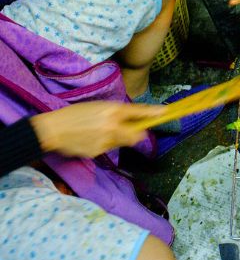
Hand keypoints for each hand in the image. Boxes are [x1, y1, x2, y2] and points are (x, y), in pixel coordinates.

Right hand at [30, 102, 166, 158]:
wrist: (54, 130)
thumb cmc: (76, 114)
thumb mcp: (98, 107)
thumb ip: (117, 113)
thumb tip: (133, 119)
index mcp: (112, 110)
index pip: (138, 111)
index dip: (152, 113)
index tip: (165, 113)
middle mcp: (112, 125)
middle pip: (137, 135)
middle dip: (137, 133)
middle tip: (131, 130)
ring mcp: (105, 141)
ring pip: (123, 142)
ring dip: (119, 138)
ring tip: (100, 132)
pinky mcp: (98, 152)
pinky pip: (109, 148)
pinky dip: (105, 144)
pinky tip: (91, 139)